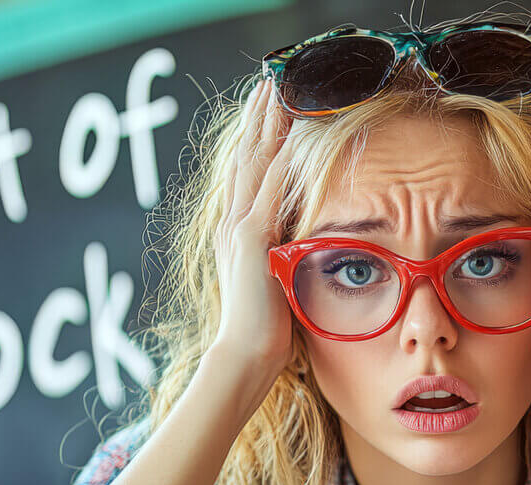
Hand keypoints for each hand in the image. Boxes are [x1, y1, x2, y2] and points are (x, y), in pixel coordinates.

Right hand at [211, 79, 296, 377]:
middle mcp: (232, 223)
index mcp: (236, 232)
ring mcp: (239, 229)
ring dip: (267, 124)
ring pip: (254, 163)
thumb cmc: (265, 330)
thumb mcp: (274, 280)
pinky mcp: (252, 240)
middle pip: (245, 156)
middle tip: (269, 81)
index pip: (245, 172)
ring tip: (278, 90)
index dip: (254, 136)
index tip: (266, 105)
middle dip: (258, 117)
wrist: (245, 356)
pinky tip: (294, 134)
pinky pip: (269, 188)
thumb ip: (281, 255)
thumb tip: (298, 244)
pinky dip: (282, 159)